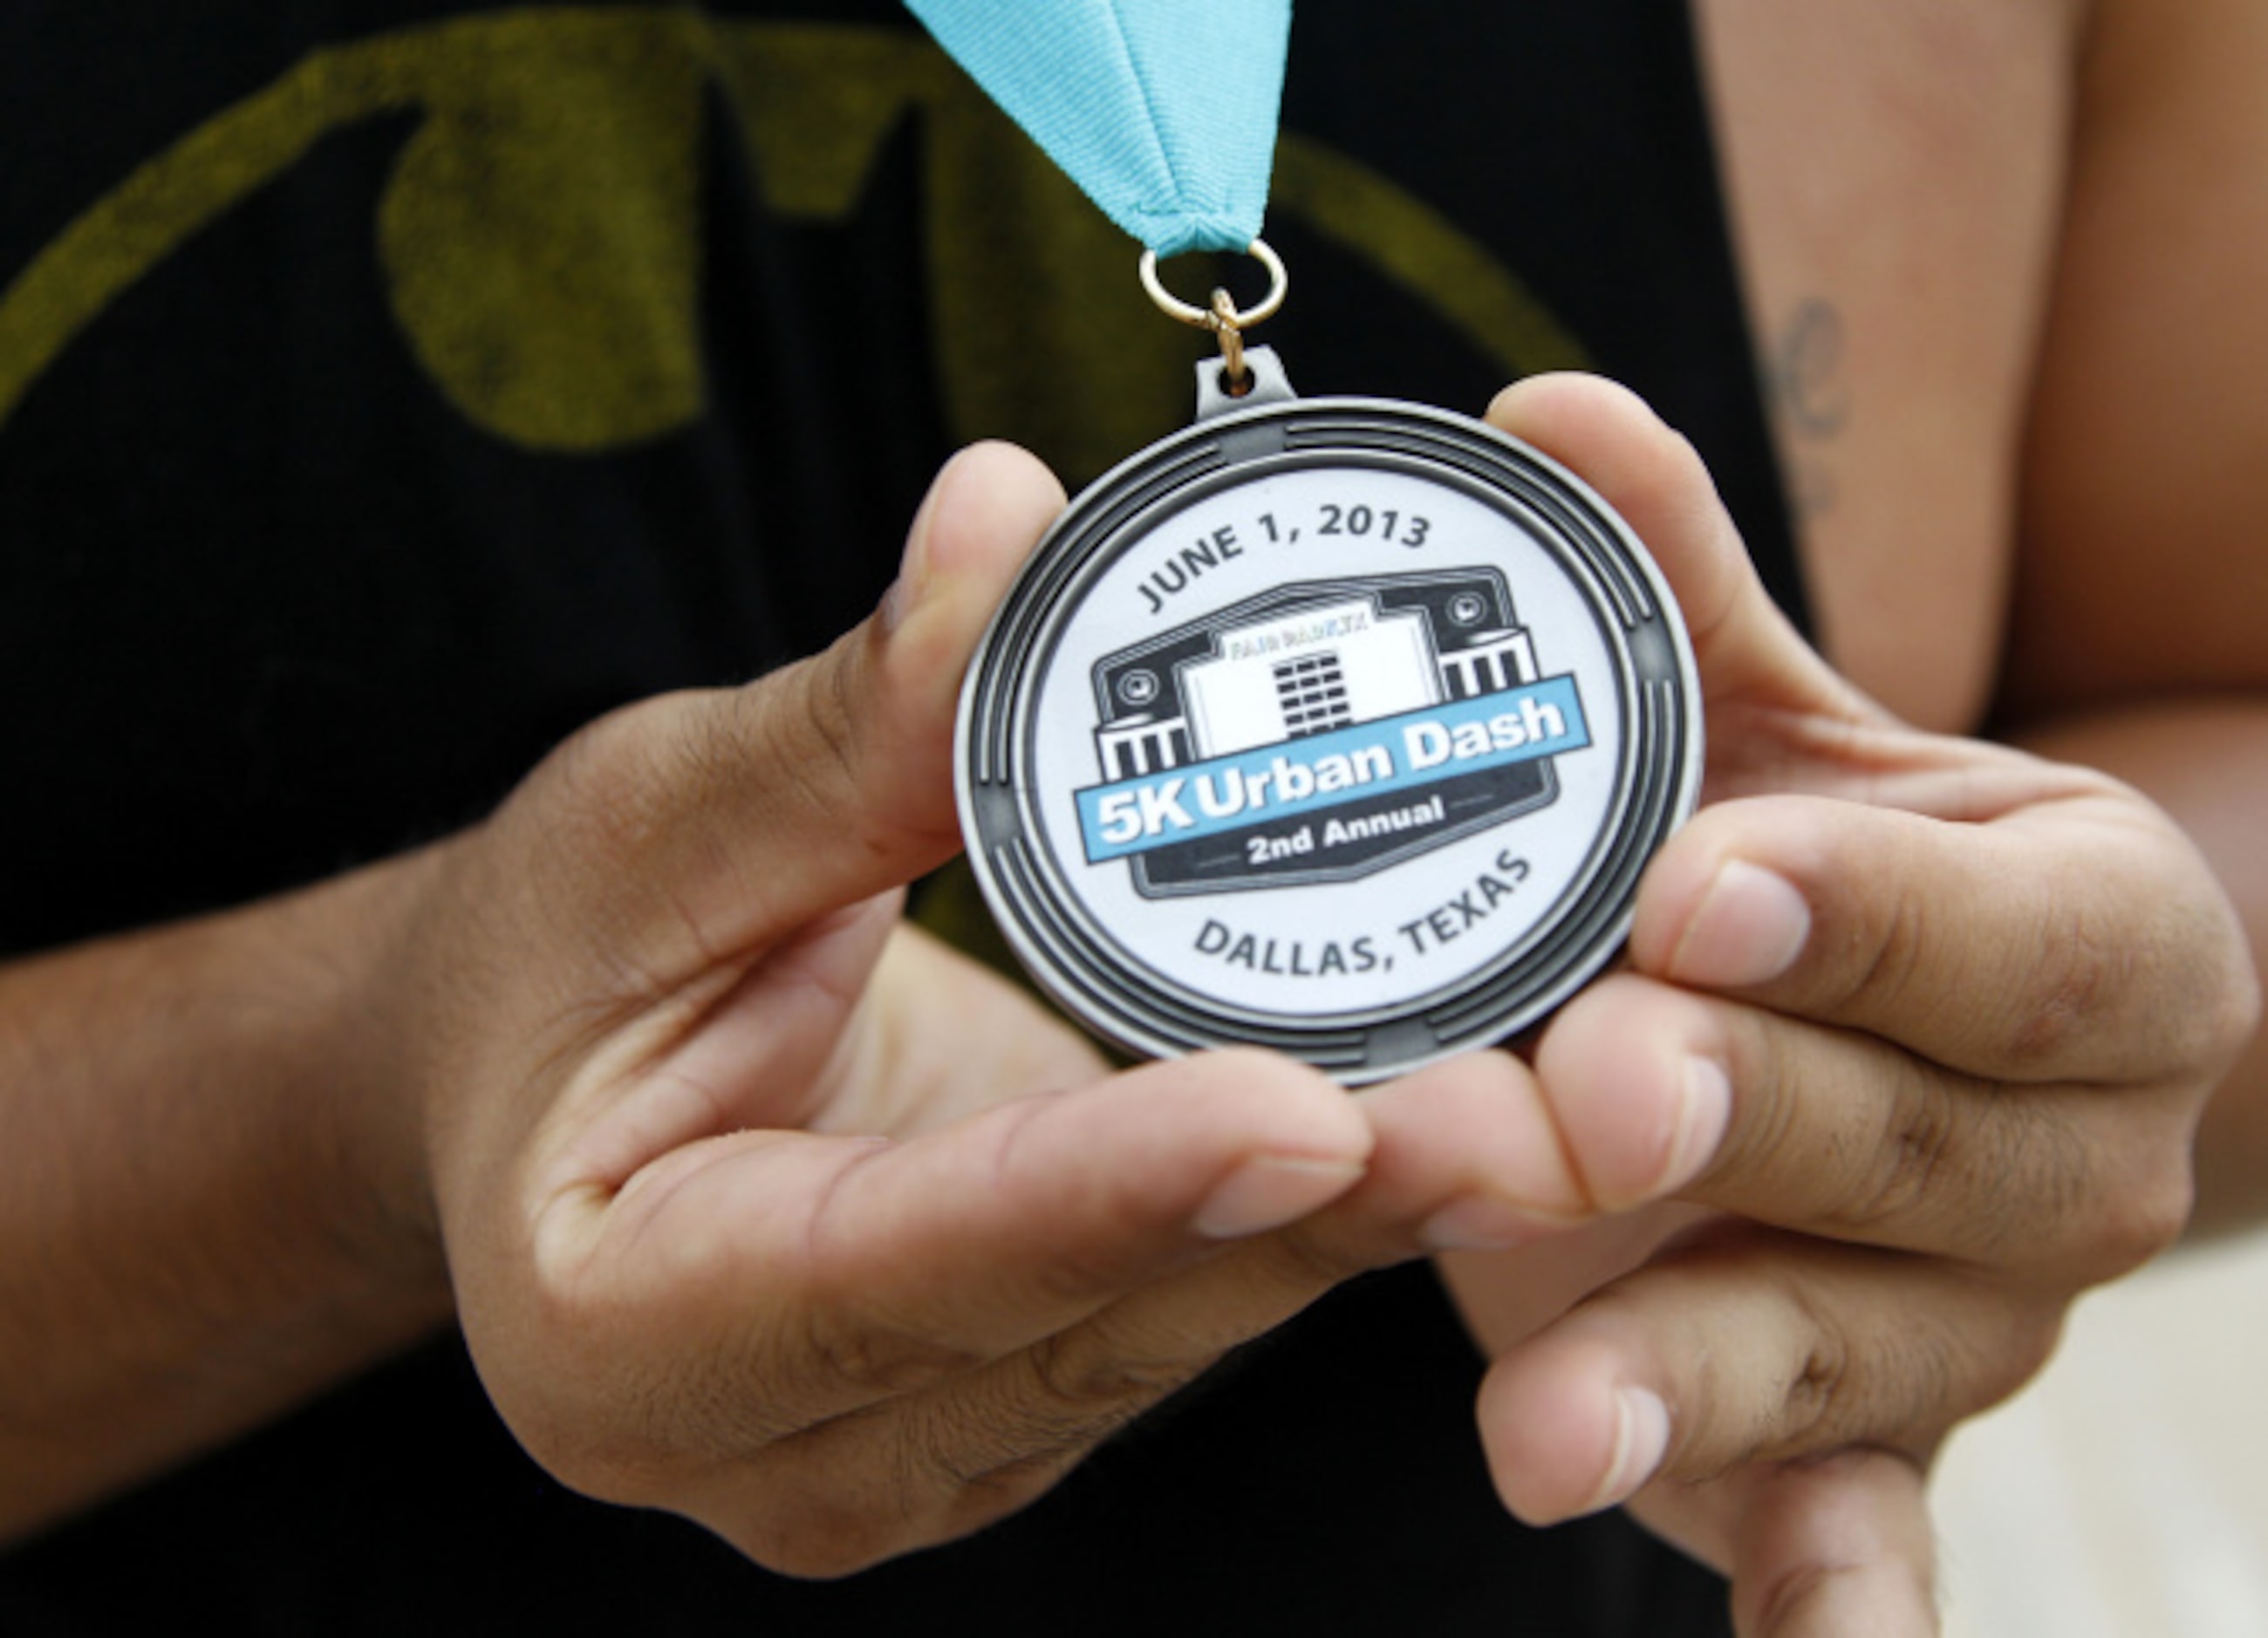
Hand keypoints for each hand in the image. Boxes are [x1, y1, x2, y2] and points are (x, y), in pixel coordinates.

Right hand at [401, 443, 1564, 1573]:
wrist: (533, 1083)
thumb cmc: (554, 958)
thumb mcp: (653, 827)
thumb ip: (841, 724)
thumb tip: (1003, 519)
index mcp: (624, 1331)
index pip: (891, 1274)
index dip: (1102, 1192)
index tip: (1300, 1107)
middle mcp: (784, 1447)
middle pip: (1078, 1336)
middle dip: (1304, 1221)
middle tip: (1513, 1105)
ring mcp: (915, 1448)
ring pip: (1166, 1338)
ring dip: (1353, 1224)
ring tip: (1544, 1099)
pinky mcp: (1020, 1395)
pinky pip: (1188, 1301)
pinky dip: (1312, 1210)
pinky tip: (1455, 1103)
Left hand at [1435, 376, 2259, 1633]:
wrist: (1874, 1052)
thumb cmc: (1807, 878)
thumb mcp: (1761, 741)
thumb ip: (1673, 606)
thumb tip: (1540, 417)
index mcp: (2094, 942)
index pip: (2017, 930)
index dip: (1871, 910)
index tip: (1699, 880)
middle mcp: (2066, 1154)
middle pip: (1934, 1150)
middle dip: (1760, 1124)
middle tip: (1601, 1093)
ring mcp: (1973, 1329)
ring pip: (1865, 1359)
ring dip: (1713, 1376)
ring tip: (1546, 1409)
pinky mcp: (1867, 1453)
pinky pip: (1869, 1544)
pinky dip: (1839, 1608)